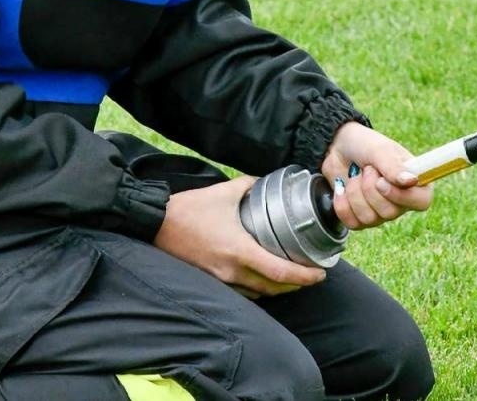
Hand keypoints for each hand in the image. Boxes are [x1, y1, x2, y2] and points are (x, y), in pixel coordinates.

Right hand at [153, 176, 326, 298]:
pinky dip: (259, 289)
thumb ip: (251, 186)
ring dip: (279, 289)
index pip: (280, 273)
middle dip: (298, 284)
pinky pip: (243, 293)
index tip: (321, 272)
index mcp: (239, 250)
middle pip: (275, 289)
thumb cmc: (189, 209)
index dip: (305, 276)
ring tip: (293, 277)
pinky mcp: (211, 282)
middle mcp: (232, 271)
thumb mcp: (224, 191)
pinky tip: (264, 278)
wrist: (156, 224)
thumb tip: (268, 182)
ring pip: (260, 294)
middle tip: (312, 275)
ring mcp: (221, 280)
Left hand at [322, 122, 433, 230]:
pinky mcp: (360, 217)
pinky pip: (352, 222)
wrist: (336, 147)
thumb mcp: (379, 150)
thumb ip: (394, 166)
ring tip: (354, 175)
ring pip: (369, 218)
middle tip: (366, 169)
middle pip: (390, 212)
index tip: (381, 182)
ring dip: (354, 192)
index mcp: (413, 181)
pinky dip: (342, 203)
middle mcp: (400, 200)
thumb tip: (412, 181)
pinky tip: (342, 188)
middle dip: (369, 188)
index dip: (402, 196)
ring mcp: (380, 212)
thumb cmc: (364, 145)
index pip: (421, 201)